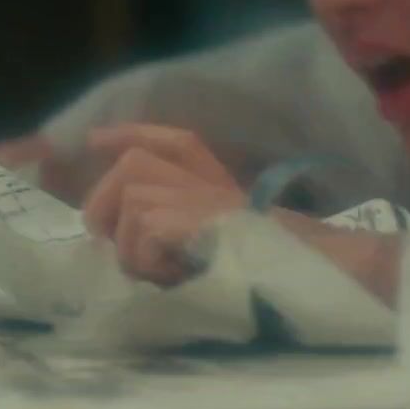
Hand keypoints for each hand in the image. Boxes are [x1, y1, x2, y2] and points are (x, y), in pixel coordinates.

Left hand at [79, 123, 402, 303]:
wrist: (313, 272)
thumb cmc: (275, 273)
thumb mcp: (221, 249)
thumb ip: (182, 236)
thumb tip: (120, 240)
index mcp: (219, 186)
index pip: (175, 144)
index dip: (133, 134)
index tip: (96, 139)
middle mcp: (208, 181)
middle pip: (134, 163)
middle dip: (104, 203)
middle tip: (108, 243)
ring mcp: (202, 193)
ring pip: (132, 198)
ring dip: (128, 245)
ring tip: (157, 271)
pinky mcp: (195, 211)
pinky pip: (142, 227)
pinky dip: (145, 258)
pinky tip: (171, 273)